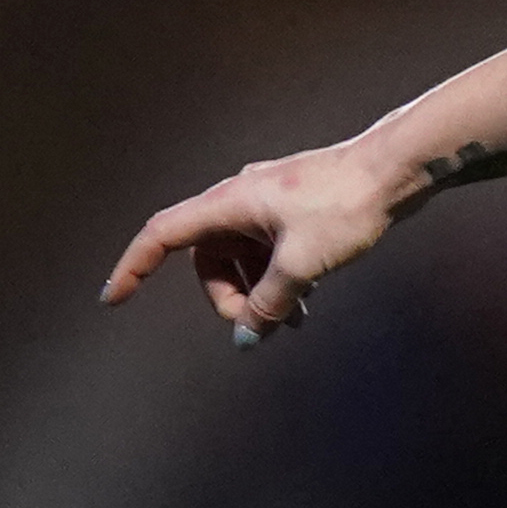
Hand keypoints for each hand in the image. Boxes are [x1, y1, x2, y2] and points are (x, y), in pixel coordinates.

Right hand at [101, 135, 406, 336]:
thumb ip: (270, 304)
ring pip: (241, 260)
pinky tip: (304, 306)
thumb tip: (246, 337)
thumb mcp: (303, 264)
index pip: (162, 236)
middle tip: (261, 326)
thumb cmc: (346, 204)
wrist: (395, 170)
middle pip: (207, 259)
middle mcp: (239, 201)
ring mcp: (266, 206)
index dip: (133, 266)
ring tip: (291, 323)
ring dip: (257, 294)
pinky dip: (277, 281)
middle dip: (227, 298)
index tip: (112, 297)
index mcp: (228, 203)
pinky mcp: (292, 213)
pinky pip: (267, 253)